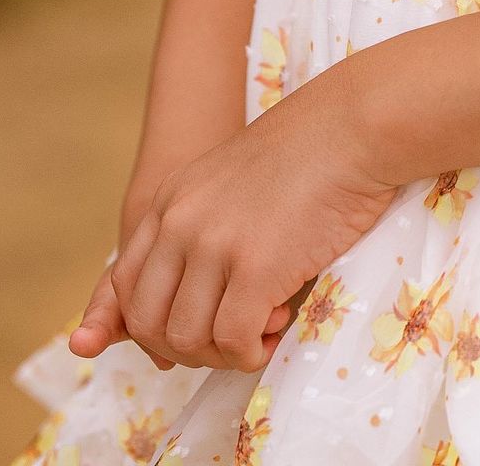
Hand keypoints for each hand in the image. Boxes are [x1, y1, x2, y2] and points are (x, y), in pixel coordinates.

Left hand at [67, 68, 402, 372]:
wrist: (354, 127)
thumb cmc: (309, 153)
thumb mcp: (232, 180)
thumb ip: (203, 224)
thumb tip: (197, 294)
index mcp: (170, 198)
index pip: (124, 283)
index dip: (147, 324)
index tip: (182, 338)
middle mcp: (180, 222)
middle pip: (146, 320)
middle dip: (185, 348)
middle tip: (229, 339)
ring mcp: (215, 244)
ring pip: (186, 338)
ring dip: (222, 352)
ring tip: (261, 329)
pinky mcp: (256, 267)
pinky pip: (233, 340)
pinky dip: (251, 353)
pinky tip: (275, 332)